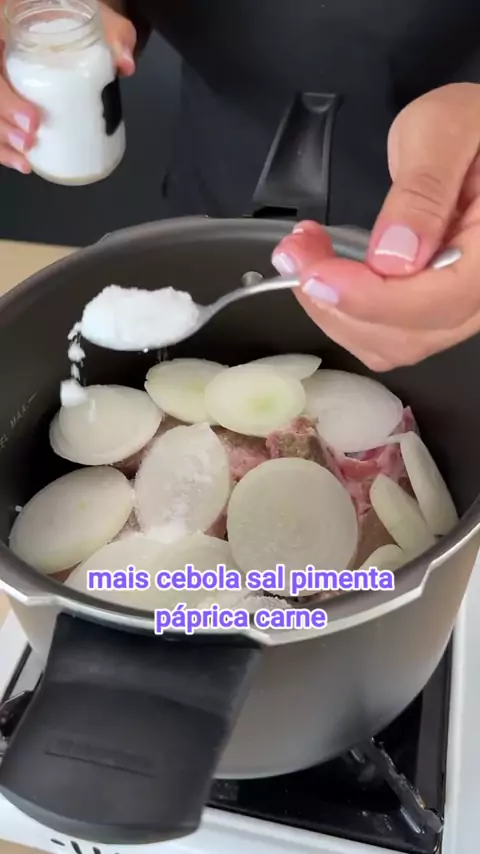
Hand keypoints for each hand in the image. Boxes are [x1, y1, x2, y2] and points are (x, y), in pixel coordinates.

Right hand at [0, 1, 135, 173]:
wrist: (69, 23)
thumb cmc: (76, 20)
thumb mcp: (98, 19)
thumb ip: (113, 34)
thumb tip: (124, 63)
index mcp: (8, 21)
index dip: (6, 97)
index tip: (33, 120)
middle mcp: (1, 50)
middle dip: (5, 120)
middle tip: (31, 138)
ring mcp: (3, 75)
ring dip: (2, 137)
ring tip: (25, 157)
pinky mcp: (8, 98)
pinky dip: (5, 146)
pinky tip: (21, 162)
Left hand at [272, 83, 479, 370]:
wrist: (479, 132)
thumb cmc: (470, 121)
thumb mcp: (443, 131)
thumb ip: (422, 192)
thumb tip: (394, 258)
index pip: (439, 301)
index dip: (367, 298)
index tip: (313, 273)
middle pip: (408, 335)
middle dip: (337, 303)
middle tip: (294, 252)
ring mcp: (462, 307)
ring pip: (391, 344)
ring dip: (335, 310)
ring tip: (305, 256)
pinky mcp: (436, 308)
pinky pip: (388, 333)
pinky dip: (346, 311)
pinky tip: (326, 273)